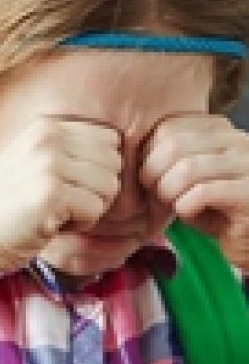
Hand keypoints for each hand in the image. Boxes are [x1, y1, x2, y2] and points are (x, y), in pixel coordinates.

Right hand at [0, 118, 121, 273]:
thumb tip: (121, 150)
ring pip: (110, 187)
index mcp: (46, 126)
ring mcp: (49, 163)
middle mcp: (48, 137)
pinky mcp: (51, 192)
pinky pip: (96, 209)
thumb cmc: (8, 208)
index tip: (63, 186)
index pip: (108, 140)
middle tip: (59, 203)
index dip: (94, 170)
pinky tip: (50, 224)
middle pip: (114, 162)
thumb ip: (71, 150)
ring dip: (89, 209)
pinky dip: (79, 225)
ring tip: (54, 212)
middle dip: (95, 190)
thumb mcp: (35, 164)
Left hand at [140, 114, 248, 268]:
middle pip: (173, 145)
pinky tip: (189, 213)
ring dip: (168, 193)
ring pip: (187, 168)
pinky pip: (202, 193)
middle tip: (156, 196)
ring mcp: (248, 165)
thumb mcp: (185, 178)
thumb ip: (163, 160)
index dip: (147, 154)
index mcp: (220, 129)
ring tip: (173, 206)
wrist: (248, 237)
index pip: (169, 126)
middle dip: (153, 174)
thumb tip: (127, 155)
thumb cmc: (212, 208)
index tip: (147, 178)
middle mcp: (238, 140)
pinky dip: (185, 207)